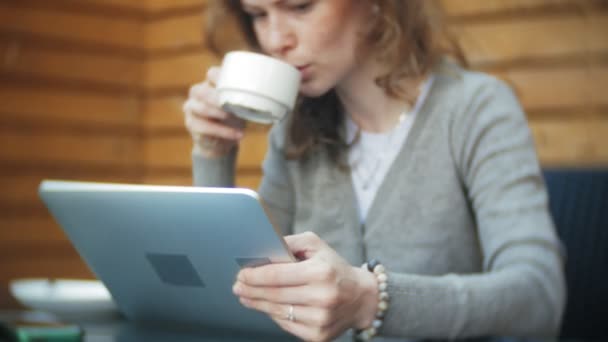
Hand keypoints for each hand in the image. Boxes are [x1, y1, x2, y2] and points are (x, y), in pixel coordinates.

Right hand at [183, 66, 244, 156]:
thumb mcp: (240, 106)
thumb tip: (268, 94)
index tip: (237, 84)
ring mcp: (191, 108)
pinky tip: (237, 134)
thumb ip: (247, 98)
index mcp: (210, 83)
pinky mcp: (191, 124)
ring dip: (220, 115)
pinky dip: (223, 131)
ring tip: (236, 120)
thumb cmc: (232, 117)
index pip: (212, 74)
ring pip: (201, 109)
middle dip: (217, 98)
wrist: (220, 141)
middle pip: (201, 91)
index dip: (222, 77)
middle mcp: (197, 93)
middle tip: (233, 105)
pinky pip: (204, 127)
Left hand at [233, 232, 377, 340]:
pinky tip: (267, 306)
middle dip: (251, 290)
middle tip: (237, 286)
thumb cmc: (333, 267)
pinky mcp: (318, 336)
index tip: (241, 273)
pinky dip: (274, 315)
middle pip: (274, 295)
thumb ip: (288, 243)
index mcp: (321, 272)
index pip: (277, 275)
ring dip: (257, 304)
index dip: (255, 275)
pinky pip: (286, 325)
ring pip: (278, 312)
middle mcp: (322, 297)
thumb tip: (261, 250)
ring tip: (246, 296)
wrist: (361, 297)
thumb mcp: (315, 245)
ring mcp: (320, 320)